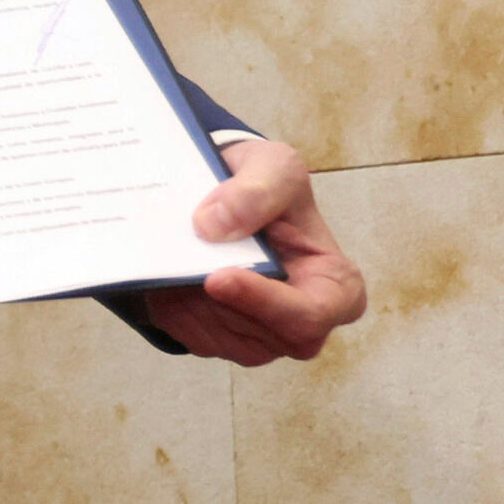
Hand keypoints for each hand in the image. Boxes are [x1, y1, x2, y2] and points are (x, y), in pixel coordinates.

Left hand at [140, 137, 365, 363]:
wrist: (224, 192)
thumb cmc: (267, 185)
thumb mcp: (276, 166)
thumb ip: (258, 191)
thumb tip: (213, 227)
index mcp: (337, 287)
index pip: (311, 315)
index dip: (266, 303)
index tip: (221, 276)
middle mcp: (300, 322)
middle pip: (258, 333)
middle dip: (217, 301)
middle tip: (184, 265)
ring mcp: (258, 336)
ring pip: (216, 335)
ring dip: (188, 300)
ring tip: (175, 256)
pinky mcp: (216, 337)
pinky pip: (187, 332)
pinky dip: (171, 303)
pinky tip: (166, 271)